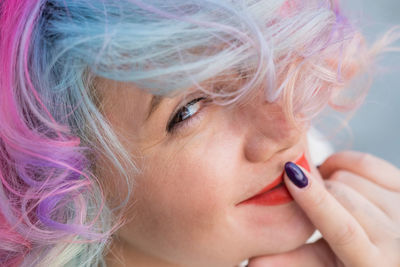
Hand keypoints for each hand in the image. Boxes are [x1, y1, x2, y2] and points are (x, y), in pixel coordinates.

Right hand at [248, 151, 399, 266]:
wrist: (390, 253)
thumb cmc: (354, 261)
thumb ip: (291, 262)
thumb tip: (254, 261)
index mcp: (373, 263)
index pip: (343, 229)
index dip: (316, 201)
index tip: (291, 175)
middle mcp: (396, 236)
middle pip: (342, 193)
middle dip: (315, 189)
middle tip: (298, 193)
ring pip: (350, 175)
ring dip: (328, 178)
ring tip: (320, 193)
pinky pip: (365, 162)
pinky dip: (343, 162)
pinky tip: (334, 175)